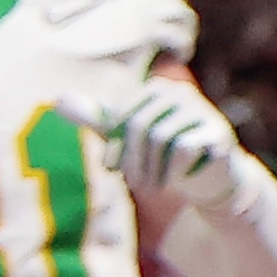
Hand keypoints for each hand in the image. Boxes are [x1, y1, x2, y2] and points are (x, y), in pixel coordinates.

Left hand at [82, 78, 260, 214]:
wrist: (211, 180)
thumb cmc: (164, 156)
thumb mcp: (127, 138)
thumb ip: (96, 119)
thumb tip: (57, 99)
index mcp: (157, 89)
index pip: (123, 115)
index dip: (113, 144)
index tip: (112, 168)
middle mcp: (181, 93)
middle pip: (139, 124)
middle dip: (131, 160)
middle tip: (134, 185)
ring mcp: (203, 111)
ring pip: (160, 137)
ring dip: (151, 170)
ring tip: (153, 188)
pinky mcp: (219, 133)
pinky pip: (183, 148)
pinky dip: (173, 169)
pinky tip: (178, 179)